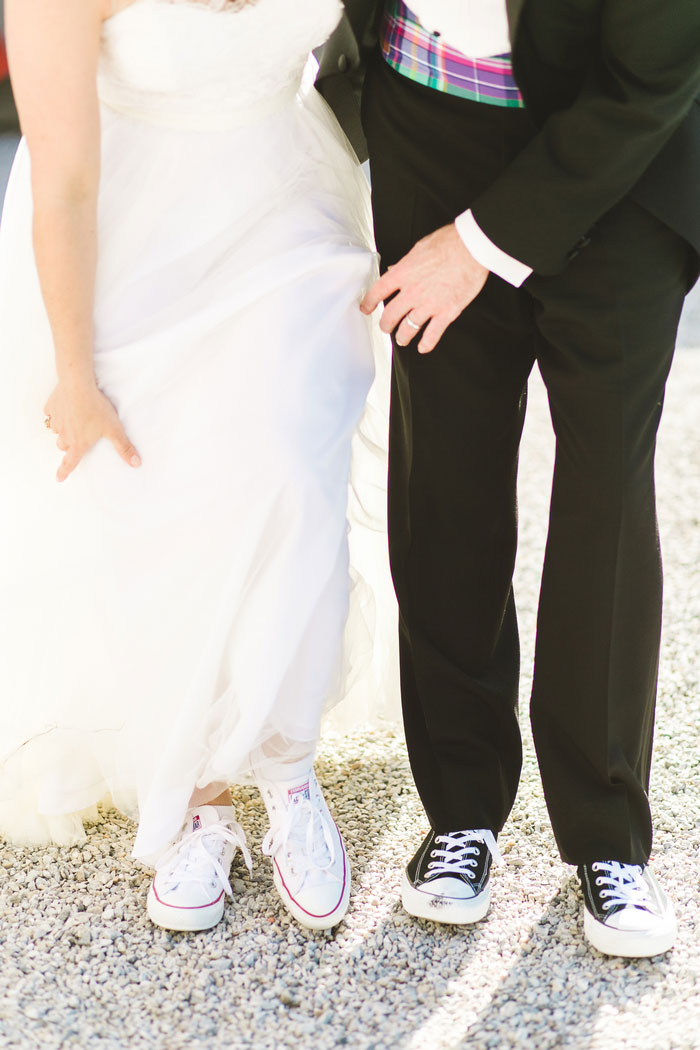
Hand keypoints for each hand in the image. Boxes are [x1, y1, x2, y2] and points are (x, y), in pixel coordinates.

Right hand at [44, 381, 140, 481]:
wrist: (78, 384)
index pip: (70, 462)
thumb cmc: (97, 408)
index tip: (59, 478)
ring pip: (56, 431)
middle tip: (76, 440)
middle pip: (62, 446)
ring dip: (62, 429)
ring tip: (73, 421)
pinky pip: (51, 414)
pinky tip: (64, 407)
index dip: (64, 471)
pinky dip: (56, 413)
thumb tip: (136, 464)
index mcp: (78, 443)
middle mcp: (64, 434)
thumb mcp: (114, 429)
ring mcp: (56, 421)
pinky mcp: (51, 408)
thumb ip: (124, 447)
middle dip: (68, 446)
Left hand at [360, 223, 488, 352]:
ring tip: (402, 339)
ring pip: (408, 329)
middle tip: (386, 328)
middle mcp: (412, 292)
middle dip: (385, 325)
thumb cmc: (448, 243)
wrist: (471, 248)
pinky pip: (432, 334)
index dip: (369, 303)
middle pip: (390, 316)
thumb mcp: (419, 248)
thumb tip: (394, 270)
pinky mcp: (446, 313)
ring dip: (403, 337)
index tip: (366, 309)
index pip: (377, 292)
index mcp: (403, 273)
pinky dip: (426, 344)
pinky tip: (423, 347)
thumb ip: (405, 263)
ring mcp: (429, 304)